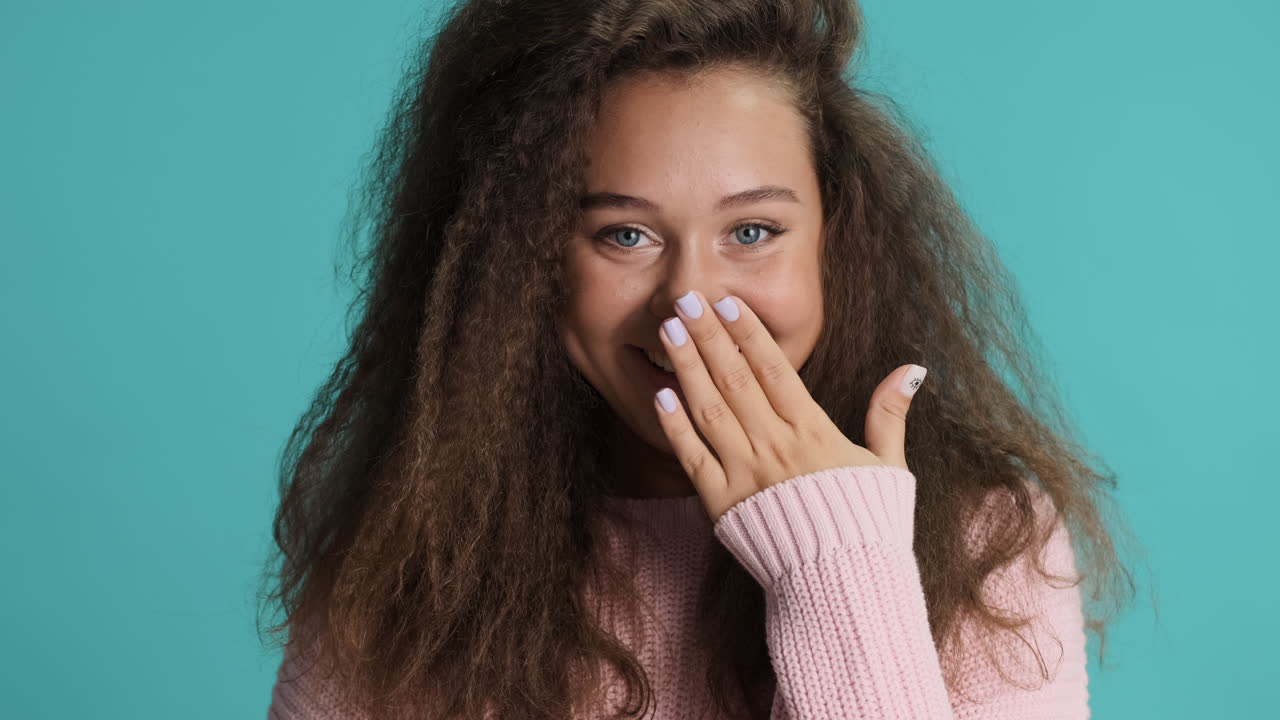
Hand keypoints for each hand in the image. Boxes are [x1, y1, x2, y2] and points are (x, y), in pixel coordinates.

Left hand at [653, 290, 927, 523]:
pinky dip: (675, 426)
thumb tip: (914, 369)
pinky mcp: (721, 504)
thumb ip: (891, 414)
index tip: (727, 301)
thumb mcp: (890, 466)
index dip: (748, 332)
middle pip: (735, 379)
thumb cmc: (870, 526)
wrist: (843, 585)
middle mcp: (774, 446)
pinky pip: (693, 457)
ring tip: (668, 330)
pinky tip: (661, 394)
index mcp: (812, 432)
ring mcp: (745, 474)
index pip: (774, 369)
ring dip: (687, 367)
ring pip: (709, 409)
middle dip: (708, 335)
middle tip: (686, 298)